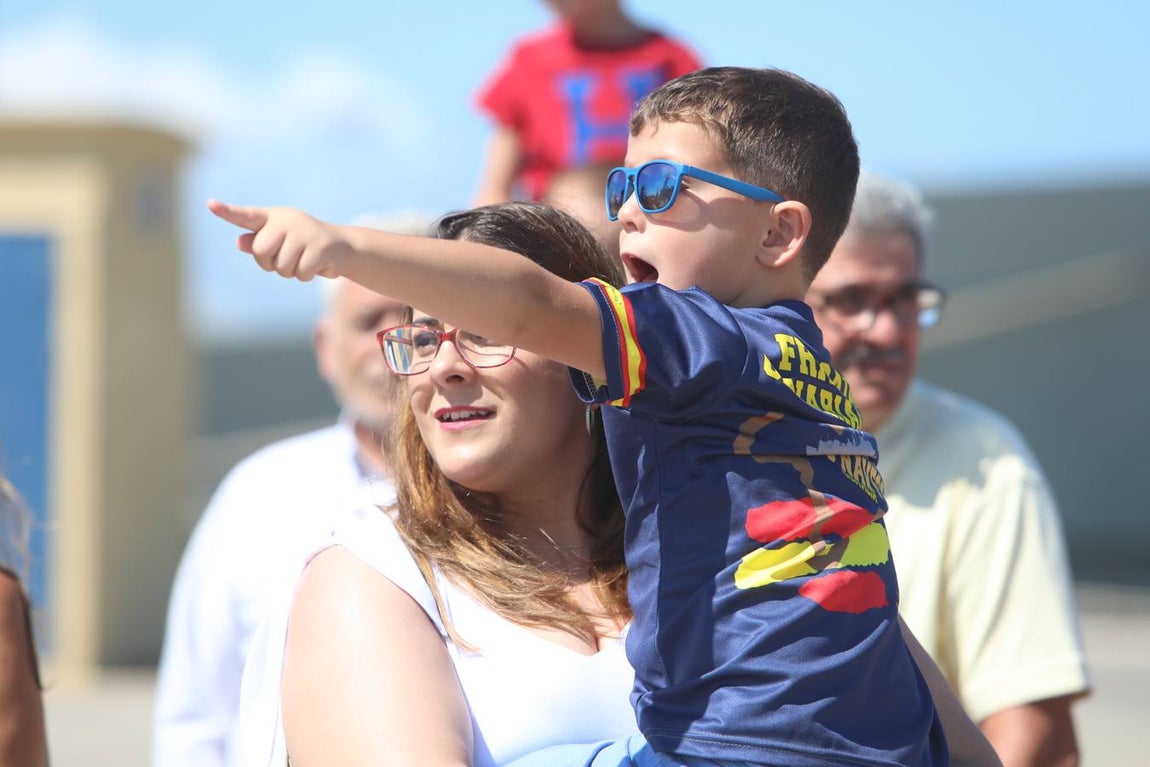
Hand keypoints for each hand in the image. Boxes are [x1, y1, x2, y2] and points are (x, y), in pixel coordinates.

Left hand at [208, 199, 349, 280]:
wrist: (342, 247)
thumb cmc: (303, 245)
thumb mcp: (279, 243)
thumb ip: (258, 243)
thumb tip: (240, 242)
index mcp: (273, 218)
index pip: (246, 216)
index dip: (227, 212)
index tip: (209, 204)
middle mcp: (287, 220)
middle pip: (261, 251)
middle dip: (271, 263)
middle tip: (288, 257)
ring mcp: (304, 232)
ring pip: (282, 266)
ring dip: (292, 272)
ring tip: (305, 260)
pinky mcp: (319, 247)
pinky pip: (300, 273)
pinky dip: (307, 275)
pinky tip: (317, 264)